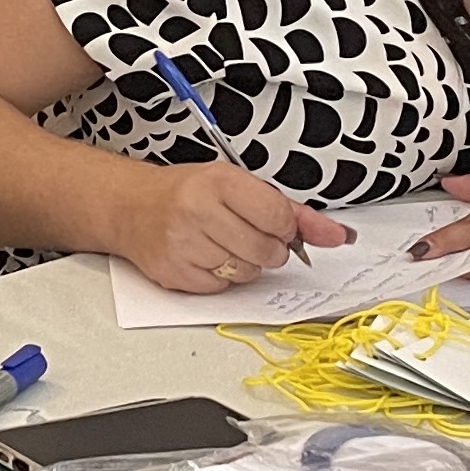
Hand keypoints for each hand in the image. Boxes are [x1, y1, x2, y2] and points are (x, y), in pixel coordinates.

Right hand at [118, 162, 353, 294]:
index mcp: (220, 182)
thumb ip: (292, 212)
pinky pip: (222, 288)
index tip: (276, 223)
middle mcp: (199, 211)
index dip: (286, 227)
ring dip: (246, 264)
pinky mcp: (175, 273)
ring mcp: (185, 245)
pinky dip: (223, 277)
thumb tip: (337, 236)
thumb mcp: (239, 186)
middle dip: (269, 248)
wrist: (133, 207)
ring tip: (224, 243)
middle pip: (267, 251)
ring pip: (247, 272)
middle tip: (247, 233)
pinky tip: (207, 256)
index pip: (279, 216)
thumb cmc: (189, 193)